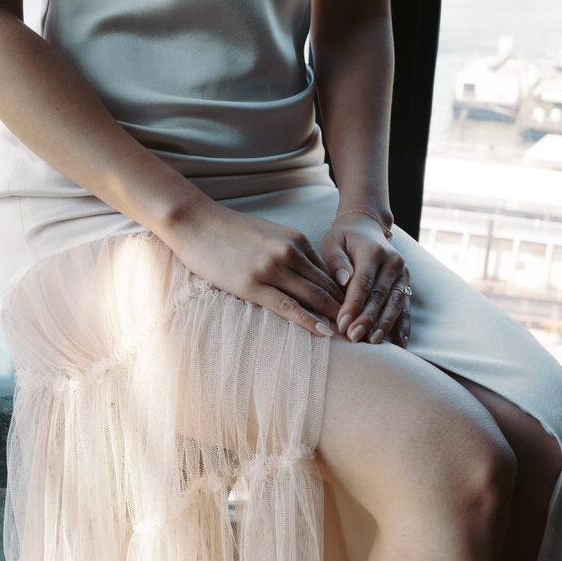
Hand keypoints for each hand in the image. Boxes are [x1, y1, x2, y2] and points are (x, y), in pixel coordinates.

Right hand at [160, 193, 345, 336]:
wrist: (196, 222)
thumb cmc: (229, 232)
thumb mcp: (268, 234)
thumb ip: (289, 251)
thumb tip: (307, 275)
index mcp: (295, 240)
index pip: (328, 273)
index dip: (346, 295)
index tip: (360, 312)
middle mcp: (289, 252)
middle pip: (327, 286)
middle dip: (348, 309)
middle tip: (365, 329)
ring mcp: (272, 268)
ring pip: (313, 297)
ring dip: (334, 318)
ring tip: (352, 338)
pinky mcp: (253, 284)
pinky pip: (288, 307)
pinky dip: (309, 321)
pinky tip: (324, 333)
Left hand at [319, 210, 411, 347]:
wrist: (366, 228)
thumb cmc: (344, 239)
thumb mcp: (333, 242)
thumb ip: (336, 260)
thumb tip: (343, 279)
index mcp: (374, 252)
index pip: (363, 283)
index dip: (353, 305)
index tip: (342, 324)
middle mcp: (393, 263)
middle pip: (379, 296)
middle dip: (367, 320)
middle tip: (353, 338)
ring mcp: (403, 274)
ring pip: (394, 304)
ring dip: (384, 325)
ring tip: (372, 342)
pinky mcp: (406, 285)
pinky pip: (406, 308)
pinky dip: (403, 326)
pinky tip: (400, 343)